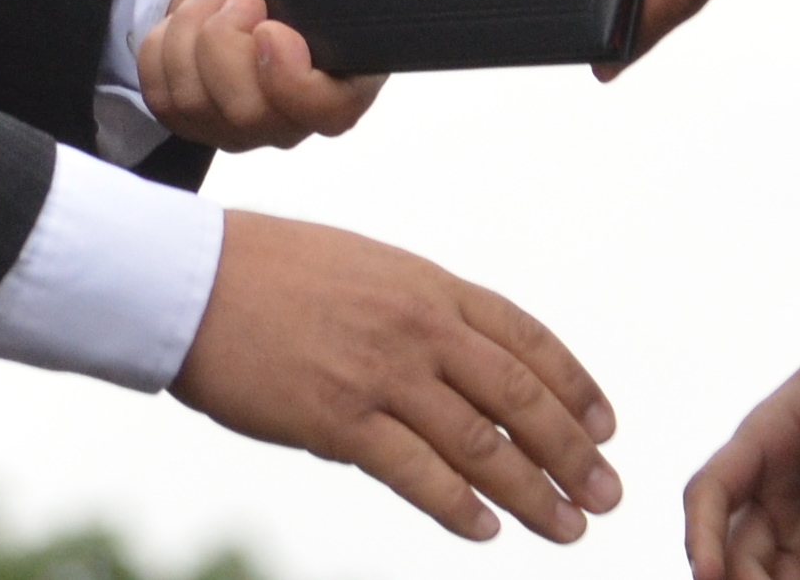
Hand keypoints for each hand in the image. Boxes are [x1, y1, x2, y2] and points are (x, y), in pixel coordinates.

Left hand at [139, 0, 385, 151]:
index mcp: (341, 89)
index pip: (327, 113)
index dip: (291, 77)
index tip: (270, 27)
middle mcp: (289, 124)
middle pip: (246, 112)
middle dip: (226, 37)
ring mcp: (236, 131)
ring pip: (193, 103)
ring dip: (191, 29)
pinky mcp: (192, 122)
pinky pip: (160, 96)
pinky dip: (162, 48)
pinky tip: (183, 20)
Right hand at [175, 210, 622, 543]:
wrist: (192, 278)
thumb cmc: (269, 272)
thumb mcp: (364, 270)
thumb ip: (416, 312)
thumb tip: (453, 365)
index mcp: (428, 286)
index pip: (525, 338)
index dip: (573, 385)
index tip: (605, 425)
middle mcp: (419, 327)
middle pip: (519, 396)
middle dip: (572, 450)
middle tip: (607, 492)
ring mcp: (382, 373)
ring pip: (481, 443)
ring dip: (532, 491)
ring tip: (567, 525)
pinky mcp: (339, 419)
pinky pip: (417, 473)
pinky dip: (458, 507)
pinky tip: (486, 530)